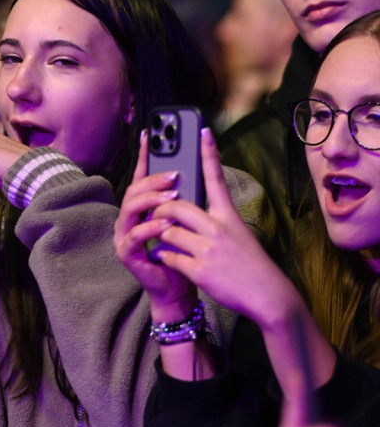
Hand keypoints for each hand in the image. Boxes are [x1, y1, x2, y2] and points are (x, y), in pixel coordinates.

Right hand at [114, 129, 197, 321]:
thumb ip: (183, 201)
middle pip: (133, 190)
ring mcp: (124, 235)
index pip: (141, 178)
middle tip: (175, 175)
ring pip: (130, 208)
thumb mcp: (186, 222)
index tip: (150, 134)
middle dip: (153, 180)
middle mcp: (129, 219)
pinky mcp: (127, 253)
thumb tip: (193, 172)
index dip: (143, 156)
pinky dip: (150, 227)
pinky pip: (135, 235)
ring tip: (172, 196)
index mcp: (142, 209)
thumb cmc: (183, 255)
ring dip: (151, 200)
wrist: (178, 289)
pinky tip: (165, 223)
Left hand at [148, 129, 297, 325]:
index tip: (202, 131)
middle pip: (175, 206)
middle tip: (158, 216)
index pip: (216, 178)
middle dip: (160, 210)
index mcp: (228, 215)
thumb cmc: (250, 263)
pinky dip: (165, 258)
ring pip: (166, 231)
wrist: (268, 296)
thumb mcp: (237, 233)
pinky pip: (168, 256)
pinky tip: (171, 261)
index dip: (208, 153)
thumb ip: (214, 219)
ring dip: (161, 236)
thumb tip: (183, 210)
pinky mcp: (199, 270)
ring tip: (166, 243)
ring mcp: (208, 249)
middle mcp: (218, 228)